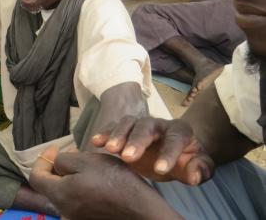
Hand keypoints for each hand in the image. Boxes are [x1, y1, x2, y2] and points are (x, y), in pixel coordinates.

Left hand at [30, 147, 179, 219]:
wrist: (142, 210)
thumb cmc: (114, 181)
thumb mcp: (86, 161)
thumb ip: (63, 160)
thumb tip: (56, 164)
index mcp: (60, 195)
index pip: (35, 177)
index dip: (42, 159)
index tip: (56, 148)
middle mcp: (63, 211)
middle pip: (49, 186)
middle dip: (57, 167)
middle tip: (72, 153)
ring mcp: (76, 217)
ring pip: (63, 192)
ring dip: (68, 176)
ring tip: (84, 164)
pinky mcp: (88, 219)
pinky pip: (75, 200)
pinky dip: (78, 188)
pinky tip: (93, 180)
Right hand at [91, 116, 213, 184]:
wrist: (173, 149)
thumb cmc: (186, 159)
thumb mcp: (200, 165)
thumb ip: (200, 169)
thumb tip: (193, 174)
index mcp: (180, 130)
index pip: (175, 138)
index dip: (168, 153)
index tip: (160, 169)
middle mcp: (158, 123)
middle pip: (146, 126)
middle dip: (137, 140)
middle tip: (128, 157)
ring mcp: (139, 124)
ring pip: (128, 123)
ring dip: (118, 134)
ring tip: (110, 149)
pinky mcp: (125, 129)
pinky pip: (113, 126)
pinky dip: (104, 133)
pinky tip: (96, 142)